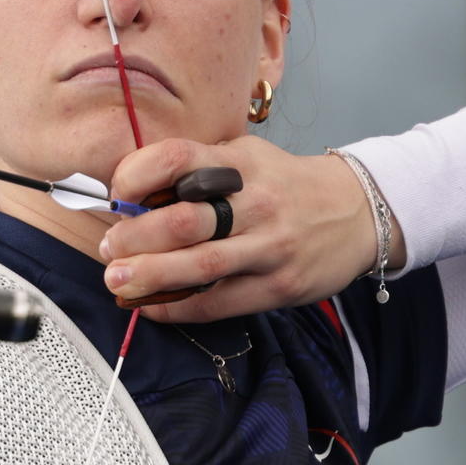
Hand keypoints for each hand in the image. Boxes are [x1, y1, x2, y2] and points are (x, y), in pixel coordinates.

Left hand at [94, 138, 387, 319]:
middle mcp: (256, 202)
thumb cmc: (285, 185)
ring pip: (201, 265)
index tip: (116, 194)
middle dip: (135, 237)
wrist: (357, 212)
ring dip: (150, 276)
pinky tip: (151, 307)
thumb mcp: (248, 158)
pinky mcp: (280, 286)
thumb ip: (199, 170)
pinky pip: (220, 302)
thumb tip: (132, 196)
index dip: (136, 174)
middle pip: (184, 219)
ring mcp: (270, 246)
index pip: (177, 158)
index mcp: (240, 162)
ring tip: (117, 281)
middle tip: (108, 247)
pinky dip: (179, 307)